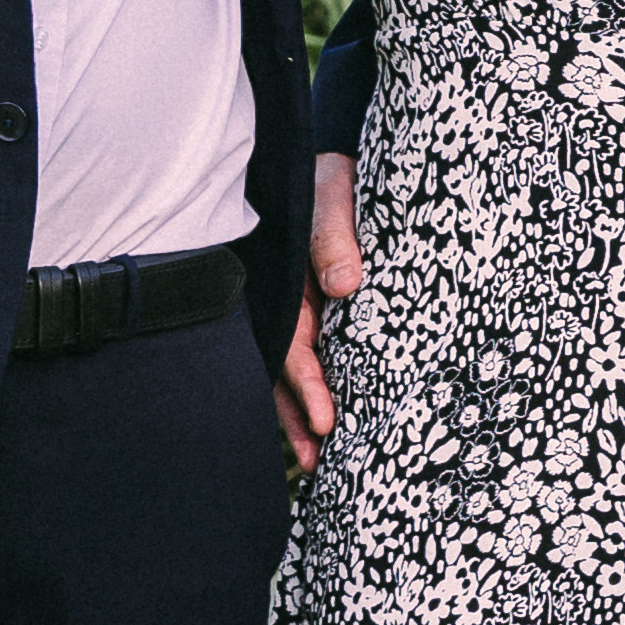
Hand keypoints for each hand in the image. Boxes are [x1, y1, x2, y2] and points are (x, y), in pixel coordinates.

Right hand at [273, 155, 365, 468]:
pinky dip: (314, 389)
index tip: (324, 422)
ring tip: (324, 463)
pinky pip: (310, 354)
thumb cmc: (326, 175)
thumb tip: (345, 284)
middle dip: (299, 417)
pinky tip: (325, 426)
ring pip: (292, 369)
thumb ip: (332, 231)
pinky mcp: (314, 309)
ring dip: (304, 414)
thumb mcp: (328, 189)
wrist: (334, 161)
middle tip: (322, 462)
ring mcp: (295, 308)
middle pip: (283, 369)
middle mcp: (282, 301)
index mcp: (280, 278)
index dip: (304, 384)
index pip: (290, 342)